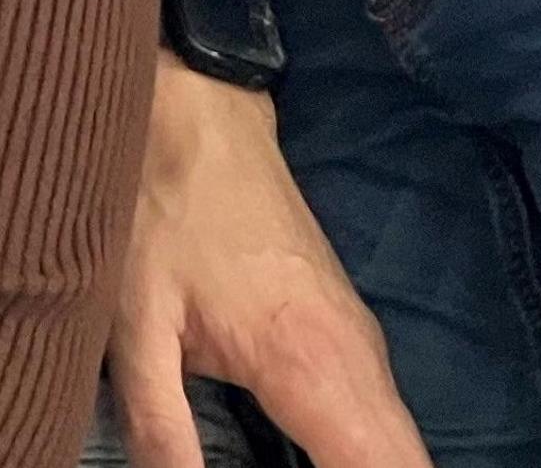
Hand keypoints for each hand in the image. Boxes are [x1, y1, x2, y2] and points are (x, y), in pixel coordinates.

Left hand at [117, 75, 429, 467]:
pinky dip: (372, 456)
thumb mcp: (135, 326)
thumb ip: (162, 428)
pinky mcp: (349, 331)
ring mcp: (361, 340)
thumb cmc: (159, 209)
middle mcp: (357, 358)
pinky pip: (382, 418)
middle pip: (406, 467)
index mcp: (310, 365)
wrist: (194, 110)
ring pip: (401, 446)